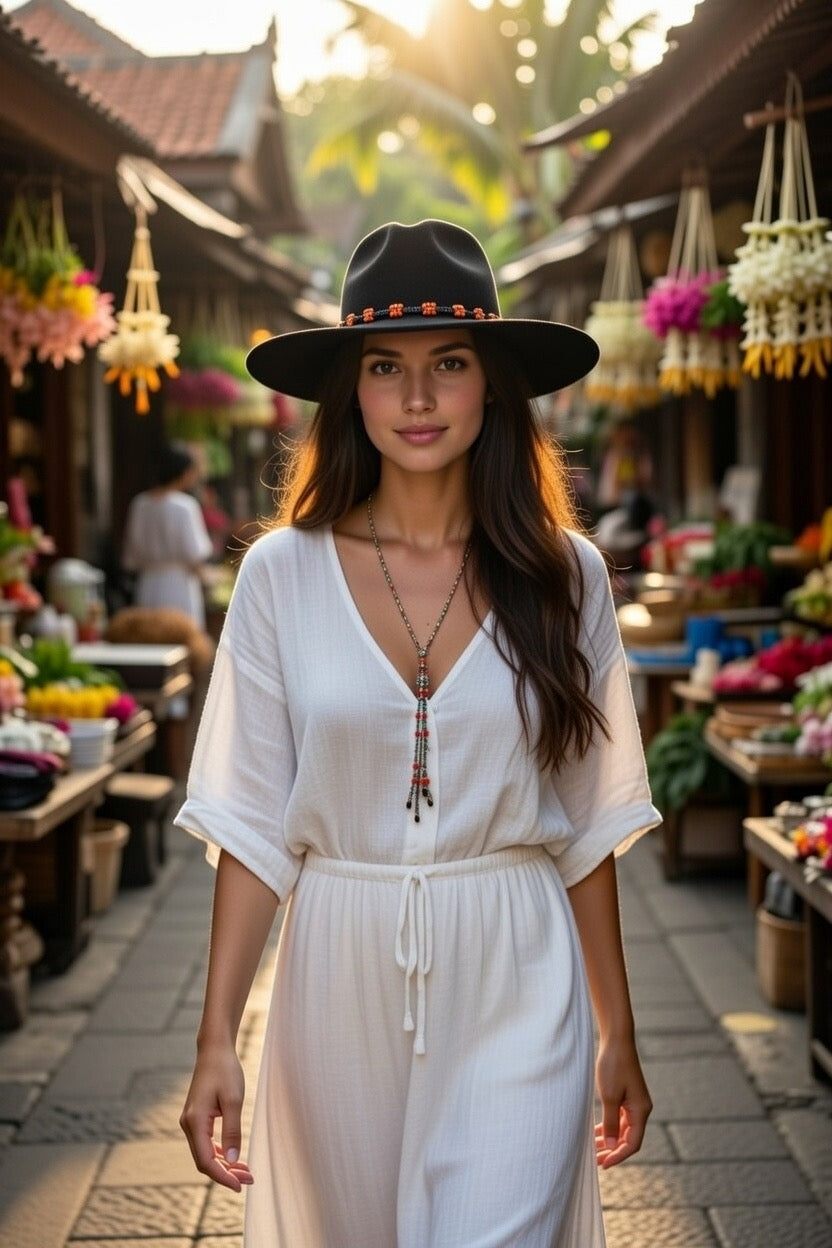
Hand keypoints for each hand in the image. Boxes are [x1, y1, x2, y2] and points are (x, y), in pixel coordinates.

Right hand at [180, 1042, 253, 1190]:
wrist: (215, 1049)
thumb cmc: (225, 1070)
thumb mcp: (234, 1100)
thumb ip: (232, 1132)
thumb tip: (232, 1160)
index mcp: (195, 1121)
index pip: (206, 1161)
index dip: (222, 1177)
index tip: (240, 1186)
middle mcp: (188, 1124)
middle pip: (204, 1161)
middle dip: (226, 1173)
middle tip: (249, 1180)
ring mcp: (191, 1121)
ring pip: (204, 1153)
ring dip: (223, 1165)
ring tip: (245, 1171)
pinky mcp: (197, 1118)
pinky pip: (205, 1143)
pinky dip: (219, 1153)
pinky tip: (233, 1157)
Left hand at [593, 1037, 651, 1168]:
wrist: (616, 1039)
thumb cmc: (613, 1065)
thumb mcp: (609, 1096)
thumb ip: (611, 1123)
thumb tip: (612, 1146)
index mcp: (640, 1111)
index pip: (633, 1143)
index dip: (618, 1156)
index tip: (603, 1164)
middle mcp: (640, 1109)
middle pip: (629, 1139)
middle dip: (613, 1151)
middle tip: (595, 1160)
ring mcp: (634, 1102)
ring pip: (623, 1129)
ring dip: (609, 1140)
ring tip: (593, 1149)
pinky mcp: (626, 1096)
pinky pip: (619, 1118)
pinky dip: (609, 1127)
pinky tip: (596, 1132)